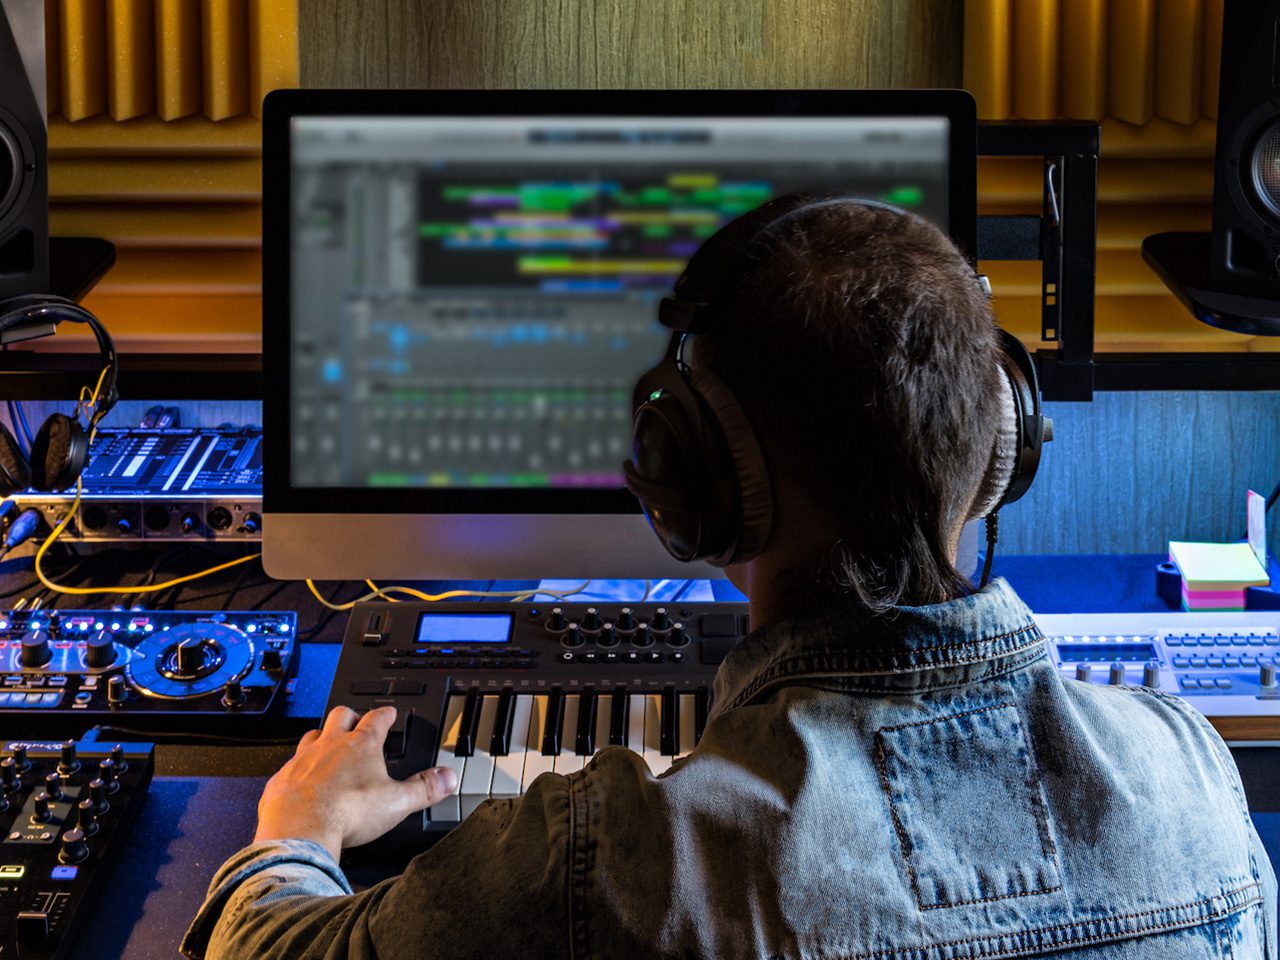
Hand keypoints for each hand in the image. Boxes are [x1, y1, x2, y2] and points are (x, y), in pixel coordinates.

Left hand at [254, 705, 457, 860]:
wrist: (300, 831)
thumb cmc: (346, 813)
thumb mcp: (397, 802)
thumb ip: (425, 788)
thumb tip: (446, 778)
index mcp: (361, 746)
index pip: (377, 718)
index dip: (385, 714)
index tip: (389, 713)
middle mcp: (330, 745)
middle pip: (341, 716)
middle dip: (351, 716)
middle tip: (357, 721)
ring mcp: (303, 759)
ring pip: (312, 735)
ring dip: (321, 737)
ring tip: (327, 745)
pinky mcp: (282, 779)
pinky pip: (289, 765)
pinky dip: (298, 769)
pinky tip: (301, 780)